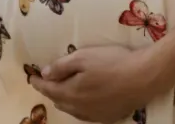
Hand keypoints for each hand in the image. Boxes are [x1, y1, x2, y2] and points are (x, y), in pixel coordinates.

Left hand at [30, 45, 152, 122]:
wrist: (142, 77)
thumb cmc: (112, 62)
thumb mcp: (83, 57)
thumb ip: (62, 66)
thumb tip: (44, 73)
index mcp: (70, 93)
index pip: (49, 89)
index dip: (39, 82)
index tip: (31, 77)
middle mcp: (79, 109)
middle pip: (59, 101)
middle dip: (51, 91)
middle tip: (46, 82)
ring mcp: (94, 115)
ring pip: (72, 109)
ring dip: (64, 100)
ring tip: (61, 91)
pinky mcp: (107, 117)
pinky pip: (86, 113)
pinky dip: (78, 106)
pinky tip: (83, 101)